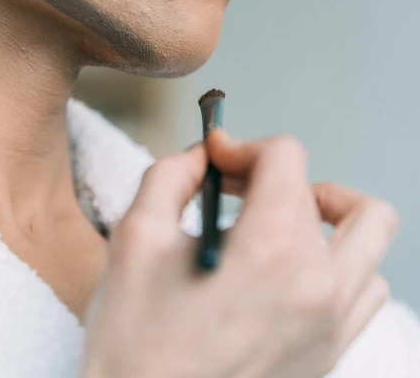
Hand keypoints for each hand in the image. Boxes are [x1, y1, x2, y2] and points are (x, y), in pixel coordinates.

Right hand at [79, 131, 397, 377]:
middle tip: (238, 190)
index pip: (286, 157)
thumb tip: (203, 156)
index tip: (216, 161)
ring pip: (369, 239)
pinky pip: (364, 291)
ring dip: (327, 216)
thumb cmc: (133, 340)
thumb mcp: (135, 235)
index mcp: (271, 249)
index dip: (244, 145)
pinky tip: (292, 273)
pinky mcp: (329, 356)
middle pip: (324, 191)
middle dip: (275, 176)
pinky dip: (340, 265)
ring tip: (280, 224)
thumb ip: (172, 173)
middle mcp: (317, 285)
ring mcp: (331, 326)